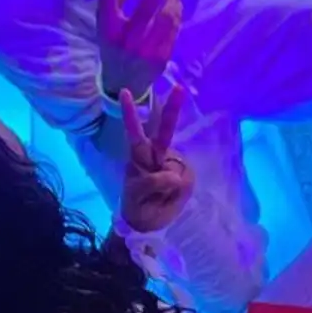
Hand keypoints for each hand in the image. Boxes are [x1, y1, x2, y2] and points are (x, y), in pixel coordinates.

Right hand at [97, 0, 182, 100]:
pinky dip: (176, 13)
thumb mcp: (106, 24)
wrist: (123, 83)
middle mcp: (126, 41)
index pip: (107, 7)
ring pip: (167, 17)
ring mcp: (146, 51)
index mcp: (108, 32)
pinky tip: (175, 5)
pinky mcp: (162, 58)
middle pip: (145, 10)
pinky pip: (174, 29)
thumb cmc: (113, 45)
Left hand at [119, 86, 193, 232]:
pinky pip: (186, 179)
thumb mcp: (138, 195)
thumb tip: (174, 174)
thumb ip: (154, 181)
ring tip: (160, 196)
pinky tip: (171, 196)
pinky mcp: (185, 174)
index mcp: (139, 155)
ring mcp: (172, 163)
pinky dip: (180, 191)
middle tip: (180, 88)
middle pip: (165, 130)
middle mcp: (157, 154)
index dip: (130, 113)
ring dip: (170, 185)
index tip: (125, 91)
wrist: (147, 223)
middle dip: (172, 109)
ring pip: (177, 168)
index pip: (134, 131)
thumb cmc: (137, 205)